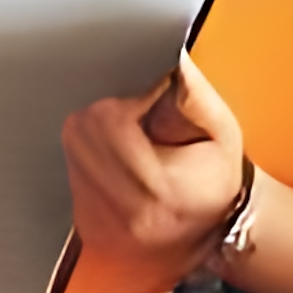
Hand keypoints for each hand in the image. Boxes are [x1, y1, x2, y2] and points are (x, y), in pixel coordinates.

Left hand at [60, 49, 253, 271]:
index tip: (146, 106)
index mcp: (159, 191)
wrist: (210, 236)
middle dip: (107, 115)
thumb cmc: (215, 183)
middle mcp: (121, 213)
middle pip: (81, 131)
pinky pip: (70, 171)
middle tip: (137, 124)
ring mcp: (98, 223)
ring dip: (96, 135)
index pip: (108, 123)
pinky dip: (90, 159)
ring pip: (72, 148)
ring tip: (132, 147)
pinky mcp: (84, 225)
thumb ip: (195, 94)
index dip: (125, 103)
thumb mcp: (222, 134)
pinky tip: (120, 167)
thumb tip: (171, 56)